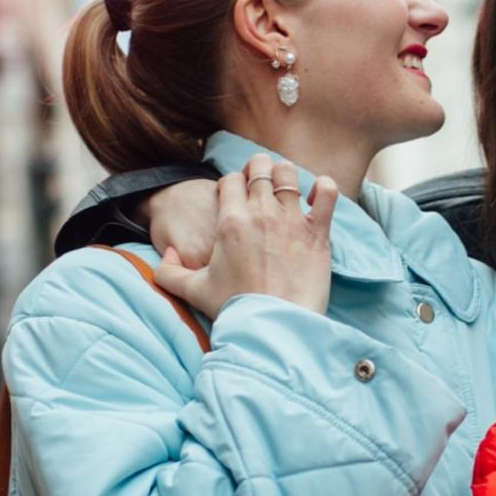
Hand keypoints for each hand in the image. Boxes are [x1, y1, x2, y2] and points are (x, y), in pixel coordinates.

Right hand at [153, 155, 336, 318]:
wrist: (273, 328)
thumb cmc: (236, 310)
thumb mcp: (193, 290)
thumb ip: (170, 272)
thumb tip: (167, 256)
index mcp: (230, 220)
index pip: (230, 180)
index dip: (233, 185)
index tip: (238, 199)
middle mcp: (261, 212)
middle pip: (259, 168)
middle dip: (259, 171)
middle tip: (262, 187)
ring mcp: (291, 219)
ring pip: (288, 173)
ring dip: (287, 175)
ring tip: (287, 189)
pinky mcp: (318, 232)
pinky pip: (327, 193)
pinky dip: (324, 189)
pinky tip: (317, 200)